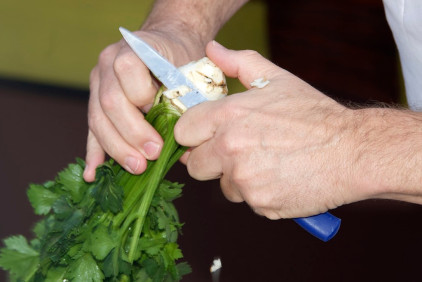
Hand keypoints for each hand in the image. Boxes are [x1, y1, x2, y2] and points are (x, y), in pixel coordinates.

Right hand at [84, 29, 204, 181]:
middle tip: (153, 154)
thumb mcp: (191, 69)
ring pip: (98, 119)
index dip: (144, 96)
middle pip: (110, 102)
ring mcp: (98, 82)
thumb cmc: (183, 57)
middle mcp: (108, 62)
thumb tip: (186, 147)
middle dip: (132, 133)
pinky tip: (93, 173)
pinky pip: (92, 128)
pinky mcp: (96, 101)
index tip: (165, 114)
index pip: (127, 69)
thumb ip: (188, 99)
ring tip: (137, 168)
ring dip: (117, 148)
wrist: (169, 41)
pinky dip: (95, 152)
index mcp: (133, 47)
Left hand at [175, 42, 367, 218]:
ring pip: (223, 185)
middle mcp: (230, 148)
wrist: (351, 151)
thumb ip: (239, 63)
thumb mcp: (276, 79)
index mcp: (228, 116)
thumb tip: (212, 50)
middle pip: (195, 165)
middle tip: (238, 152)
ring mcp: (244, 179)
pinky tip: (280, 178)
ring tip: (268, 163)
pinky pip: (247, 201)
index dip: (193, 135)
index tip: (205, 137)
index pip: (183, 131)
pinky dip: (259, 193)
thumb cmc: (313, 114)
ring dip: (238, 178)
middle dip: (211, 160)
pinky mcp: (260, 203)